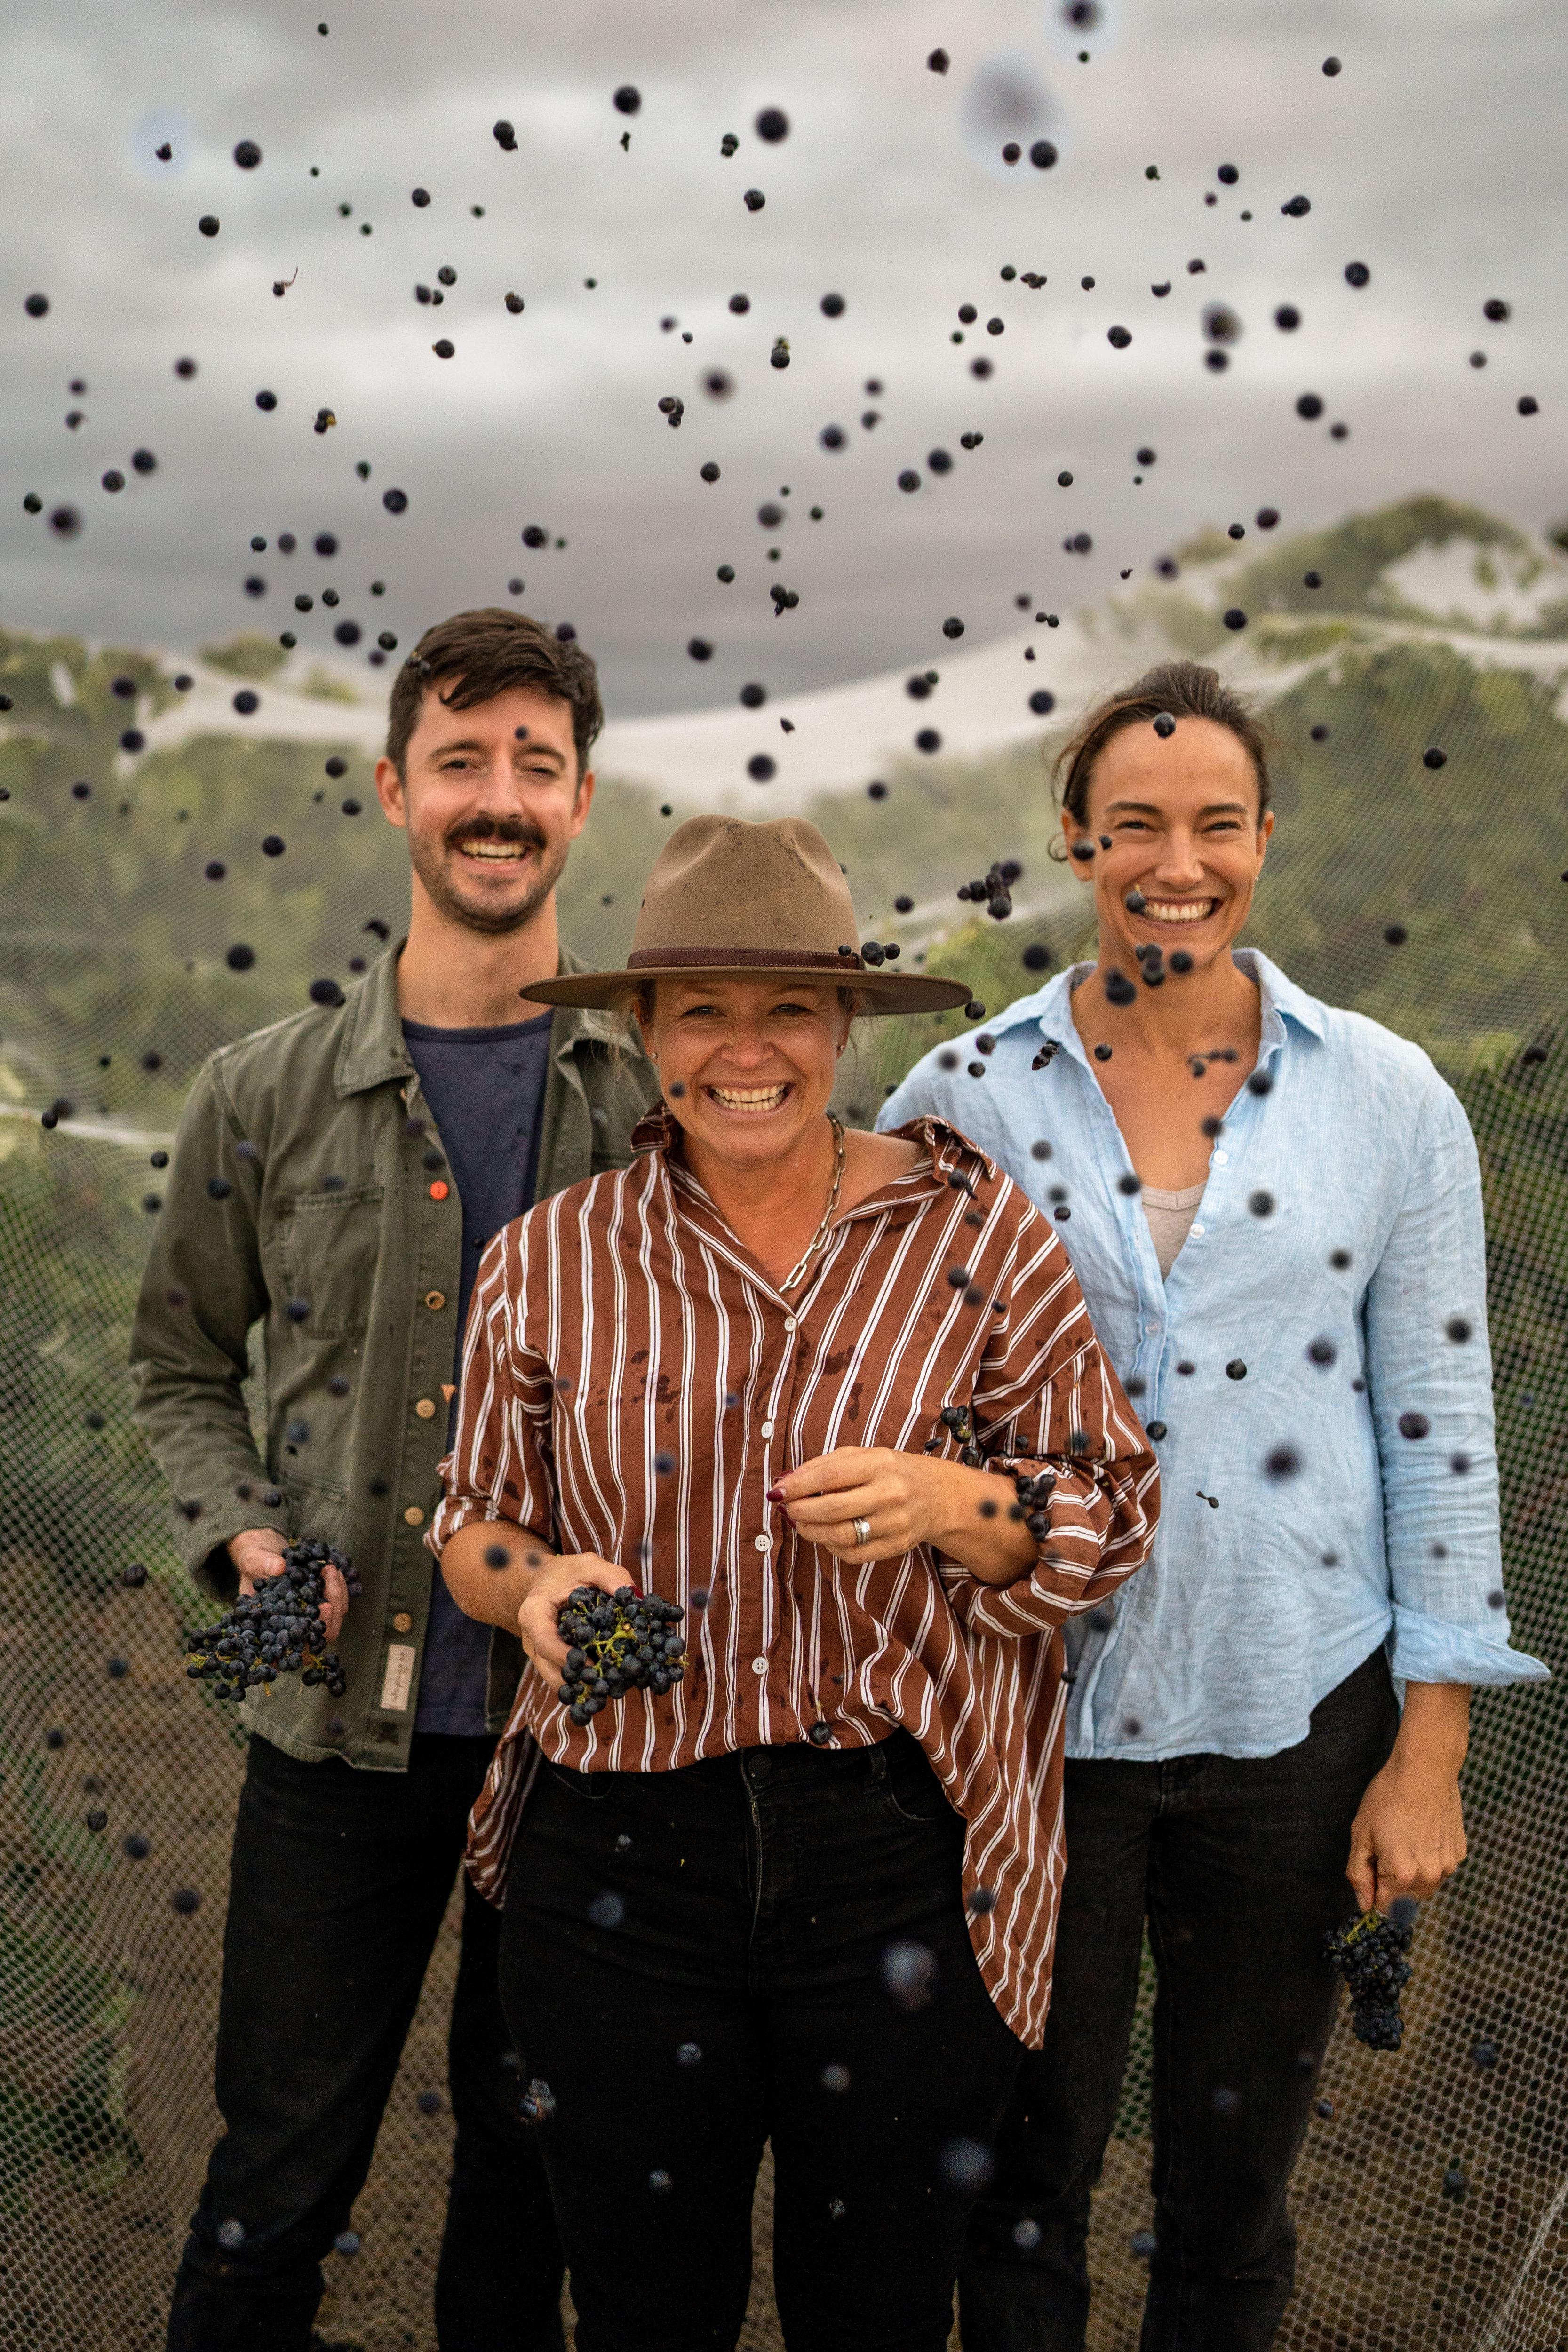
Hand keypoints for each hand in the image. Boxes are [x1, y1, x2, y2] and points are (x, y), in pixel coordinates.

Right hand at [229, 1526, 350, 1643]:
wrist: (269, 1555)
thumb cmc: (256, 1563)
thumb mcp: (252, 1560)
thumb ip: (260, 1564)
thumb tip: (278, 1567)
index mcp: (269, 1632)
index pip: (289, 1652)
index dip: (305, 1641)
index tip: (320, 1610)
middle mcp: (292, 1633)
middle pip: (318, 1639)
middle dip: (329, 1612)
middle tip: (327, 1581)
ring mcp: (309, 1624)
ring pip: (332, 1625)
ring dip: (337, 1597)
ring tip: (329, 1569)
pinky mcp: (322, 1611)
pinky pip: (338, 1609)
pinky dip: (340, 1591)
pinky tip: (334, 1571)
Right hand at [517, 1553, 629, 1678]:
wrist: (547, 1581)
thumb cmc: (567, 1573)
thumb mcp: (587, 1565)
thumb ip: (609, 1576)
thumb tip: (634, 1597)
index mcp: (534, 1614)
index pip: (545, 1642)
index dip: (566, 1657)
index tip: (592, 1665)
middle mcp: (532, 1639)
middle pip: (550, 1669)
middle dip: (579, 1679)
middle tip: (609, 1682)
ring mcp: (539, 1654)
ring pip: (556, 1680)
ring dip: (582, 1686)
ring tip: (611, 1685)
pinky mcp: (550, 1662)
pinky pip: (564, 1679)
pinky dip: (582, 1683)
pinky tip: (605, 1682)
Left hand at [772, 1447, 950, 1562]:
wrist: (936, 1496)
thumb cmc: (889, 1472)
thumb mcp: (862, 1456)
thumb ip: (824, 1465)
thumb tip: (785, 1482)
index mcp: (880, 1464)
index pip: (831, 1475)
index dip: (799, 1485)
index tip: (778, 1491)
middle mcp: (890, 1494)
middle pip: (833, 1509)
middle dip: (801, 1511)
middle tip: (787, 1509)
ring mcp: (895, 1523)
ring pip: (840, 1536)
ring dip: (810, 1531)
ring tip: (800, 1523)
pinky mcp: (896, 1546)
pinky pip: (852, 1555)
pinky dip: (830, 1547)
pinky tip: (825, 1535)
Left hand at [1346, 1754, 1467, 1911]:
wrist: (1425, 1770)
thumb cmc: (1387, 1798)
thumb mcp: (1360, 1834)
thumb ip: (1359, 1874)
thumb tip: (1365, 1905)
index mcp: (1401, 1876)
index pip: (1385, 1907)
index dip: (1374, 1892)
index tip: (1371, 1870)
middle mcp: (1429, 1877)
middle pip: (1406, 1901)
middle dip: (1392, 1884)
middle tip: (1386, 1850)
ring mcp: (1448, 1866)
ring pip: (1425, 1887)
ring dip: (1412, 1875)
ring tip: (1405, 1840)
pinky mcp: (1460, 1854)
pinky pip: (1440, 1870)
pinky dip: (1429, 1861)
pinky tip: (1422, 1834)